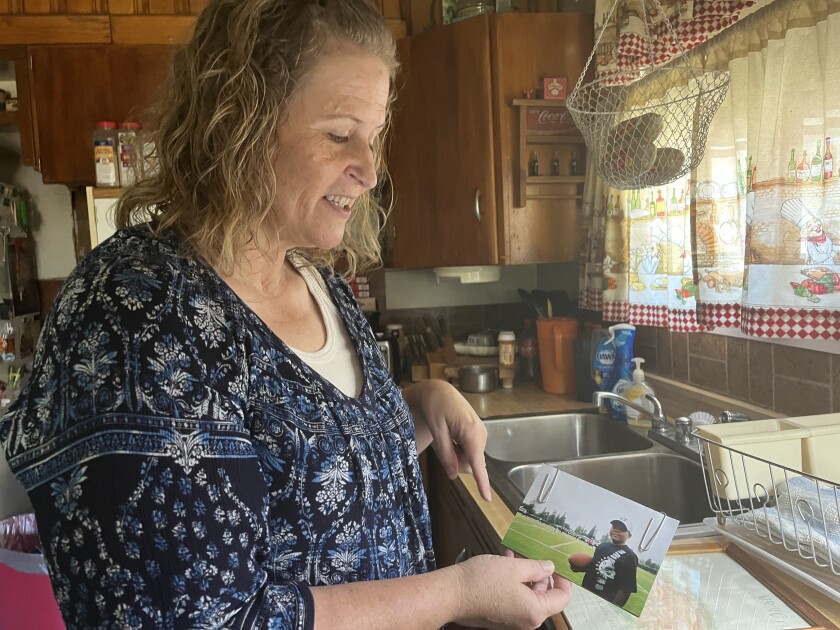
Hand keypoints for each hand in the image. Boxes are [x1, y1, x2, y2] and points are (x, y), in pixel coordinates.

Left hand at [403, 380, 490, 500]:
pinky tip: (452, 435)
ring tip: (447, 436)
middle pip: (470, 464)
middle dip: (456, 462)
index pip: (477, 462)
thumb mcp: (436, 431)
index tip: (487, 498)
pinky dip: (459, 450)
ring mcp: (481, 434)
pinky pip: (470, 452)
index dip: (482, 481)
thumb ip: (446, 454)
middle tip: (443, 443)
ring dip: (457, 455)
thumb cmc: (435, 407)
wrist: (439, 391)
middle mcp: (480, 434)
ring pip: (470, 459)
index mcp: (470, 432)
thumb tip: (454, 475)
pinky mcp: (478, 434)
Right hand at [451, 554, 571, 629]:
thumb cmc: (482, 581)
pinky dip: (513, 582)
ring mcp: (511, 620)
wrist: (452, 594)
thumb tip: (550, 568)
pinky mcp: (499, 616)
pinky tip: (503, 564)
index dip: (564, 579)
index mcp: (534, 611)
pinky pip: (514, 598)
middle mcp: (526, 620)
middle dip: (540, 573)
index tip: (558, 564)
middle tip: (532, 554)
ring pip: (528, 595)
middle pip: (545, 596)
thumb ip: (537, 567)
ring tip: (514, 555)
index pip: (563, 598)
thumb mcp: (514, 567)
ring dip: (524, 574)